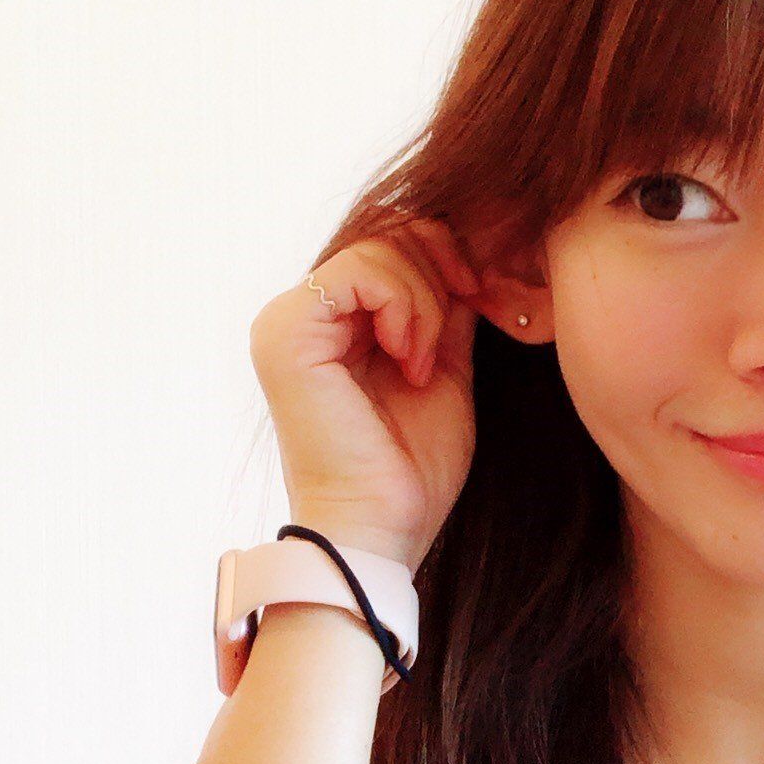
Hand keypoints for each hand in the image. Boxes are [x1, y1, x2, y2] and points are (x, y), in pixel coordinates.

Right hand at [249, 216, 487, 570]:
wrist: (382, 527)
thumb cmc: (409, 468)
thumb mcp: (444, 370)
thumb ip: (446, 311)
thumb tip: (468, 255)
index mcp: (332, 324)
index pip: (392, 245)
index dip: (444, 257)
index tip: (477, 298)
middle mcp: (301, 316)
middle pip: (386, 235)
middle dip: (438, 275)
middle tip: (443, 346)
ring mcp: (287, 321)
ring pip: (377, 247)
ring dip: (423, 301)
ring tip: (423, 363)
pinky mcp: (286, 331)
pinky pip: (359, 270)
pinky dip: (403, 305)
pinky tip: (410, 358)